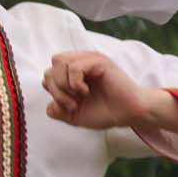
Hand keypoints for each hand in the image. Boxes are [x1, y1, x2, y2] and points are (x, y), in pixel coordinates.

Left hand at [42, 49, 176, 133]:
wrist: (128, 114)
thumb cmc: (106, 112)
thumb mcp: (75, 116)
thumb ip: (58, 111)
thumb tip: (49, 106)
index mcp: (74, 74)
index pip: (49, 73)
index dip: (53, 90)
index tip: (68, 106)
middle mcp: (81, 63)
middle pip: (52, 65)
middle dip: (56, 88)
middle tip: (72, 103)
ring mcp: (90, 60)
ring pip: (59, 63)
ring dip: (65, 85)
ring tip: (79, 97)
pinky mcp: (99, 61)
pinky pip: (74, 67)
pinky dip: (75, 83)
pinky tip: (85, 92)